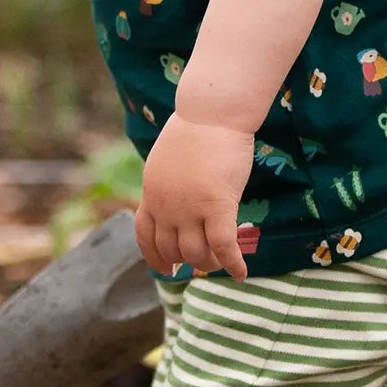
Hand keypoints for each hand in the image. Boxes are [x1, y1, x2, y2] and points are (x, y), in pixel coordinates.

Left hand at [135, 113, 252, 279]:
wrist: (211, 113)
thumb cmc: (195, 129)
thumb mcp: (167, 160)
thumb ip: (166, 184)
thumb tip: (174, 200)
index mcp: (151, 194)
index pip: (145, 236)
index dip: (155, 257)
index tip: (166, 268)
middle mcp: (166, 207)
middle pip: (172, 250)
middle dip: (185, 262)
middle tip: (200, 266)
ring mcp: (190, 209)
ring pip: (196, 253)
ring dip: (209, 264)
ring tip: (220, 263)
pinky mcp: (217, 206)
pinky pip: (223, 246)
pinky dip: (231, 264)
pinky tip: (241, 273)